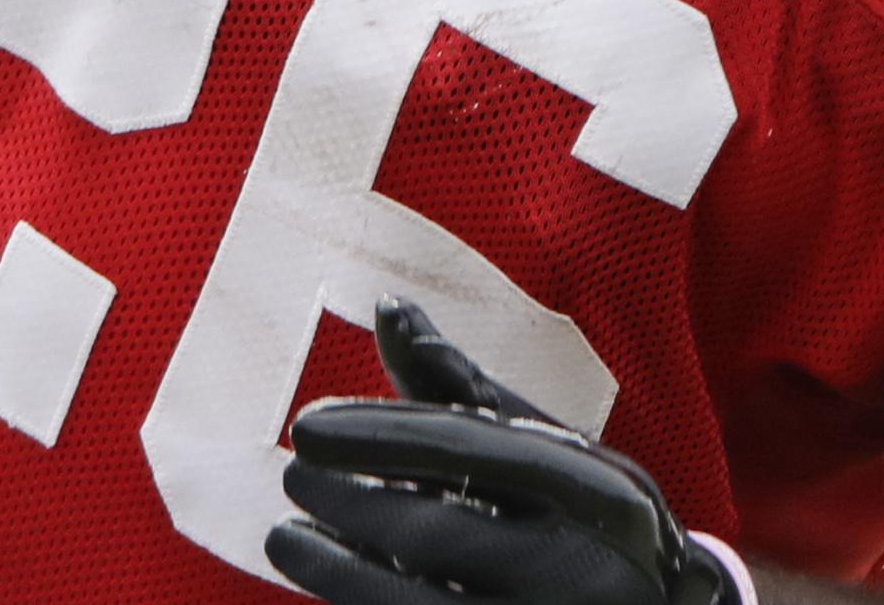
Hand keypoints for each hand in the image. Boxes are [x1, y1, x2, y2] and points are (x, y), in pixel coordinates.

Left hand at [269, 297, 748, 604]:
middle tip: (292, 477)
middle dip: (350, 504)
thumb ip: (461, 385)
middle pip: (439, 532)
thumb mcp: (547, 445)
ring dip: (341, 570)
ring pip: (421, 603)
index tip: (307, 427)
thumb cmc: (585, 513)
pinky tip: (331, 586)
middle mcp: (585, 567)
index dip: (379, 435)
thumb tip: (387, 308)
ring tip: (286, 538)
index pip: (470, 451)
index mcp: (597, 490)